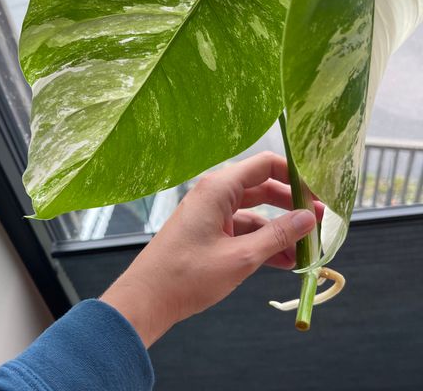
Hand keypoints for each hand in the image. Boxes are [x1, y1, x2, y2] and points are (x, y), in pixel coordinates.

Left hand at [101, 152, 322, 346]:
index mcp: (219, 188)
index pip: (266, 166)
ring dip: (279, 231)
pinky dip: (262, 243)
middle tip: (318, 223)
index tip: (318, 195)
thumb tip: (309, 218)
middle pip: (263, 189)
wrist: (147, 299)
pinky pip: (242, 231)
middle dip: (292, 206)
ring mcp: (211, 214)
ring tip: (307, 250)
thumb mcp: (240, 257)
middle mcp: (215, 194)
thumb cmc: (188, 275)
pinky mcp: (209, 233)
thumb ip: (278, 236)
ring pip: (255, 214)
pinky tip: (284, 261)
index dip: (296, 176)